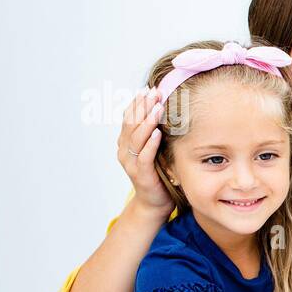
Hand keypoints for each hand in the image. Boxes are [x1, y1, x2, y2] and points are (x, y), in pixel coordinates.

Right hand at [117, 86, 171, 215]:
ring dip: (147, 120)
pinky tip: (158, 133)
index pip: (129, 118)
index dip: (137, 103)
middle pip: (131, 123)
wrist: (154, 202)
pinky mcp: (141, 174)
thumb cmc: (158, 174)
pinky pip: (144, 156)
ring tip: (157, 107)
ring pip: (136, 137)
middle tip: (154, 92)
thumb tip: (167, 111)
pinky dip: (150, 143)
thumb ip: (154, 134)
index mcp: (126, 142)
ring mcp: (131, 163)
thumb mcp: (155, 150)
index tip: (149, 89)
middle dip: (143, 106)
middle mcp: (124, 150)